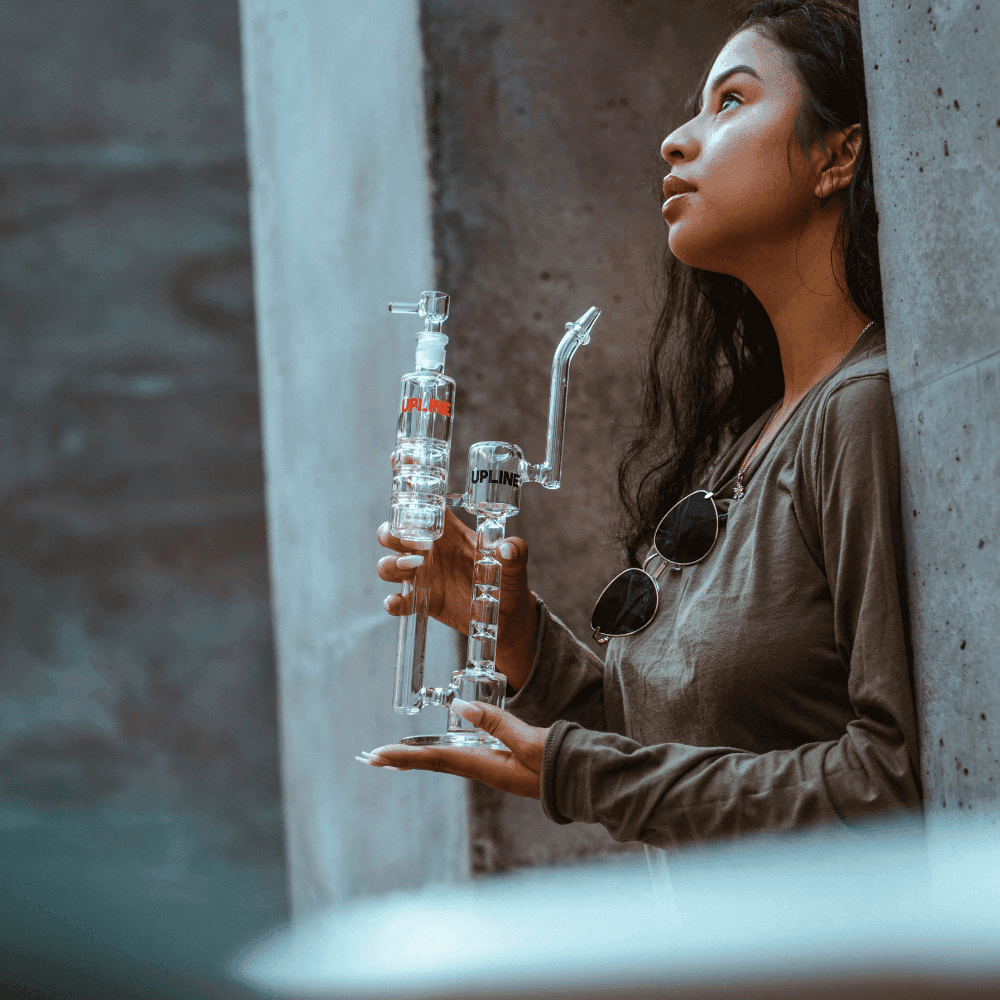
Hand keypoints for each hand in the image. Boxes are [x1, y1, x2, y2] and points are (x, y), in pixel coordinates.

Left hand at [356, 699, 546, 798]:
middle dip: (402, 760)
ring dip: (417, 758)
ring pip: (446, 762)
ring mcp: (494, 770)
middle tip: (370, 759)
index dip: (405, 755)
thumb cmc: (561, 761)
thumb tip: (459, 708)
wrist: (588, 779)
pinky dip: (440, 755)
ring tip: (394, 757)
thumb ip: (496, 723)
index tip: (378, 756)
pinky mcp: (503, 764)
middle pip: (435, 763)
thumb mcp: (529, 740)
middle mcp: (485, 771)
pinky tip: (437, 753)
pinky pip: (462, 759)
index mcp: (487, 767)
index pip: (437, 758)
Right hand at [376, 508, 538, 689]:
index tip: (403, 485)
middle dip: (392, 534)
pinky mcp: (423, 601)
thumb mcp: (515, 566)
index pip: (424, 507)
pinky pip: (399, 601)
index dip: (410, 494)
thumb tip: (508, 547)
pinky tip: (397, 602)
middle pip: (393, 534)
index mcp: (450, 533)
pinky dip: (393, 602)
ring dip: (391, 565)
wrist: (507, 615)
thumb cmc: (507, 581)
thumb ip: (515, 553)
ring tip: (412, 568)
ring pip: (388, 565)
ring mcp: (423, 576)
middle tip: (414, 543)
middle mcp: (430, 551)